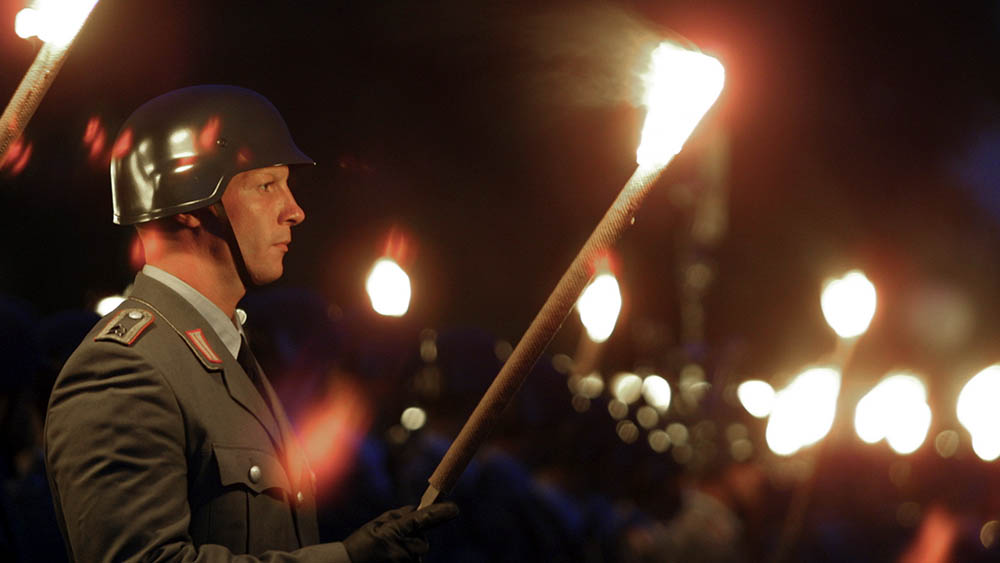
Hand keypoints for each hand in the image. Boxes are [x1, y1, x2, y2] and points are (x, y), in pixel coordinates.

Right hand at [343, 502, 458, 562]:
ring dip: (408, 552)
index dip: (439, 513)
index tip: (454, 509)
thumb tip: (418, 509)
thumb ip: (401, 516)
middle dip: (414, 539)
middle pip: (422, 542)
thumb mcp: (378, 524)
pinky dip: (405, 560)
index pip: (421, 520)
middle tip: (392, 541)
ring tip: (386, 554)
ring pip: (417, 555)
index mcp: (393, 531)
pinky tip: (389, 559)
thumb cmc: (361, 544)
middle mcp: (401, 550)